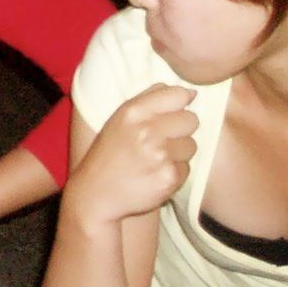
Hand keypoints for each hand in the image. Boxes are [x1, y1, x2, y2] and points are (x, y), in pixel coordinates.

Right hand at [67, 84, 196, 224]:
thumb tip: (190, 93)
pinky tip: (156, 174)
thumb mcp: (121, 117)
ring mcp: (160, 156)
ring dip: (179, 153)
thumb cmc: (110, 152)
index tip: (171, 114)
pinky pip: (186, 168)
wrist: (96, 194)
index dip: (179, 104)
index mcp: (134, 111)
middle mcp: (147, 131)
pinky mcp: (169, 178)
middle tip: (162, 140)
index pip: (178, 94)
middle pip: (191, 120)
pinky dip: (174, 172)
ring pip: (191, 145)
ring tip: (157, 159)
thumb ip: (153, 97)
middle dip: (180, 130)